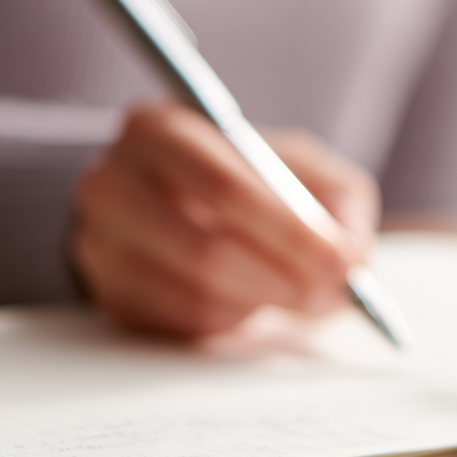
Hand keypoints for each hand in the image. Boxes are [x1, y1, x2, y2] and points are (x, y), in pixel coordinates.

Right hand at [73, 102, 379, 337]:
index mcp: (157, 131)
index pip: (223, 186)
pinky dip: (236, 319)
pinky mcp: (112, 298)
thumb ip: (339, 200)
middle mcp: (111, 184)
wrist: (184, 205)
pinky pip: (186, 325)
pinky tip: (253, 296)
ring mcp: (101, 246)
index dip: (289, 230)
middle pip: (206, 249)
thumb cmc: (252, 180)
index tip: (341, 260)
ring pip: (199, 295)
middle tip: (333, 292)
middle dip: (284, 278)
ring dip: (266, 302)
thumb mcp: (303, 167)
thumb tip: (354, 256)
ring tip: (302, 291)